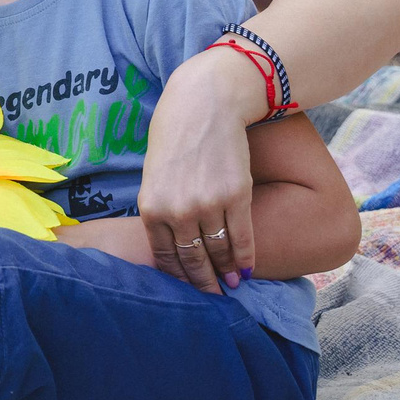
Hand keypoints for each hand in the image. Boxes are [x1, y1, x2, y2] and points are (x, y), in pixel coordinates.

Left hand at [137, 47, 264, 292]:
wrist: (205, 103)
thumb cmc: (174, 132)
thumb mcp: (154, 172)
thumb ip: (161, 206)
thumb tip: (173, 238)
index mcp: (152, 207)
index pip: (165, 255)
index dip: (179, 276)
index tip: (188, 288)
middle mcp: (178, 211)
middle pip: (192, 259)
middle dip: (203, 282)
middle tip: (212, 296)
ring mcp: (208, 205)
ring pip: (219, 251)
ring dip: (226, 273)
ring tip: (231, 285)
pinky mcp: (237, 195)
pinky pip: (243, 236)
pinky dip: (246, 257)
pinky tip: (247, 270)